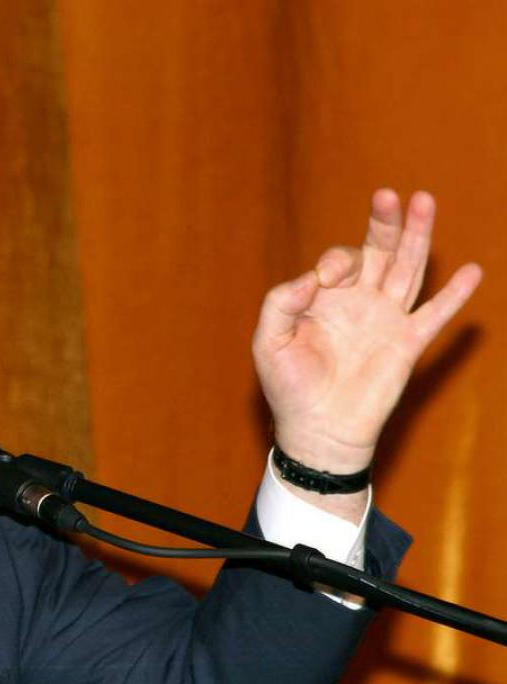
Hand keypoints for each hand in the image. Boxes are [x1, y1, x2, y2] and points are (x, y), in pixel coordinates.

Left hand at [253, 189, 481, 489]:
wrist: (317, 430)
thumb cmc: (288, 389)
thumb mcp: (268, 343)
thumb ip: (280, 304)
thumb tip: (311, 278)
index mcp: (324, 299)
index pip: (338, 261)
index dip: (335, 261)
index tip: (324, 281)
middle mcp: (359, 303)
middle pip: (378, 252)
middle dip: (383, 223)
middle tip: (387, 195)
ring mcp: (386, 321)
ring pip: (408, 270)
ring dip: (417, 238)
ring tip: (424, 202)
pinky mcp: (407, 344)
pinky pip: (435, 315)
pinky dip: (454, 295)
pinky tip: (472, 271)